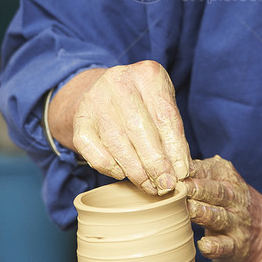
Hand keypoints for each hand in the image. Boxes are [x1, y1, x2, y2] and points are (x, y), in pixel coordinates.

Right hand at [68, 61, 190, 194]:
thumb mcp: (161, 105)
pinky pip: (94, 151)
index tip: (181, 172)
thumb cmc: (141, 102)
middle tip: (166, 185)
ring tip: (150, 186)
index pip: (165, 115)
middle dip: (155, 163)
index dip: (175, 148)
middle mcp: (118, 82)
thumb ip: (173, 132)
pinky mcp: (80, 120)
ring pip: (117, 143)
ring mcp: (95, 100)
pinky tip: (123, 174)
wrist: (102, 92)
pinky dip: (110, 167)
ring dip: (136, 171)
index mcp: (147, 74)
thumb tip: (180, 169)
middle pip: (139, 129)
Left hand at [185, 156, 261, 261]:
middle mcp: (234, 198)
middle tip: (183, 187)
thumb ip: (198, 170)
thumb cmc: (230, 199)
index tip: (176, 170)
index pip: (210, 170)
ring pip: (219, 217)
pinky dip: (214, 246)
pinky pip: (225, 246)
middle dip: (200, 189)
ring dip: (204, 213)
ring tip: (189, 210)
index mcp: (228, 177)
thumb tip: (171, 158)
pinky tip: (203, 245)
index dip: (192, 170)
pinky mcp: (235, 245)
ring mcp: (236, 222)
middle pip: (217, 192)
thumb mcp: (220, 179)